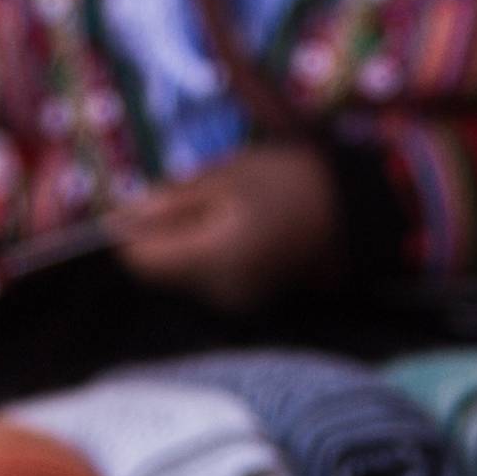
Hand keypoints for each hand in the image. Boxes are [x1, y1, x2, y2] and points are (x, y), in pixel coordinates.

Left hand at [105, 143, 337, 308]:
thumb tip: (122, 217)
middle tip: (199, 196)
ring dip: (188, 242)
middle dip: (164, 233)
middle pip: (159, 270)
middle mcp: (217, 291)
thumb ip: (173, 199)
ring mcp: (234, 300)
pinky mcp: (248, 298)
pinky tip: (240, 229)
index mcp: (210, 259)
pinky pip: (208, 278)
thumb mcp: (227, 175)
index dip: (132, 230)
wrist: (355, 212)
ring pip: (182, 274)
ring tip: (226, 209)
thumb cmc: (290, 182)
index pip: (139, 260)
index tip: (150, 201)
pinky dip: (210, 253)